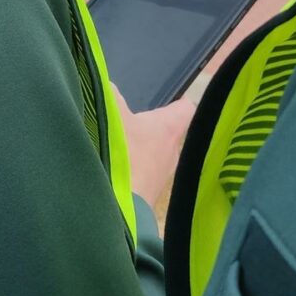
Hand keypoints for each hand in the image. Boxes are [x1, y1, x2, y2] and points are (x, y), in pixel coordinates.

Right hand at [114, 87, 195, 214]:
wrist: (115, 209)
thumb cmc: (120, 154)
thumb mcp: (111, 114)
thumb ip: (111, 95)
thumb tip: (109, 87)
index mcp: (170, 129)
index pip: (186, 109)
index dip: (178, 100)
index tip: (169, 96)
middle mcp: (173, 153)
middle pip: (170, 134)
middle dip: (153, 127)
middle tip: (133, 120)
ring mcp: (162, 178)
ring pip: (157, 157)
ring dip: (141, 151)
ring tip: (118, 145)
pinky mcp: (148, 197)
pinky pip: (144, 177)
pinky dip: (132, 171)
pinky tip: (111, 168)